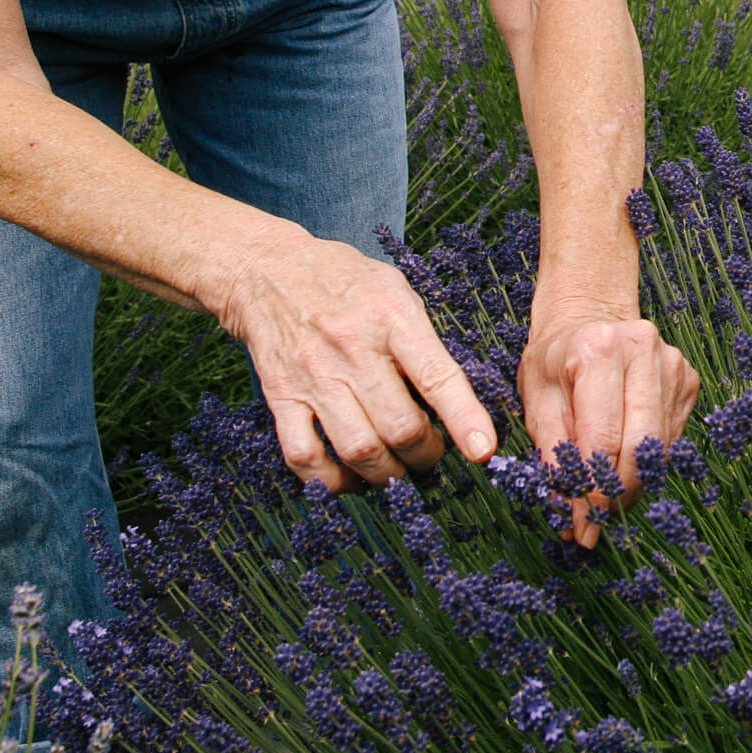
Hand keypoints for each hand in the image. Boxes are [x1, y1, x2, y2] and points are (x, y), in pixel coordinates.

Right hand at [217, 233, 498, 492]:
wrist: (267, 271)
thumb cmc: (346, 281)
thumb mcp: (396, 290)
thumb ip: (425, 340)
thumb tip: (457, 399)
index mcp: (391, 317)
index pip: (436, 376)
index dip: (464, 418)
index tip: (483, 451)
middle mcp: (352, 349)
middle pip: (399, 426)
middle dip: (426, 455)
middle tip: (432, 454)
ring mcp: (313, 376)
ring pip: (358, 449)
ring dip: (387, 474)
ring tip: (398, 470)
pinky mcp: (281, 398)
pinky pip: (304, 456)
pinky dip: (332, 481)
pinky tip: (351, 478)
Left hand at [518, 305, 701, 548]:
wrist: (591, 316)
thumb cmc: (556, 359)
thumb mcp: (536, 399)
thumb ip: (551, 453)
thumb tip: (569, 511)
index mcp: (596, 350)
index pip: (601, 438)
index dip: (592, 490)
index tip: (581, 526)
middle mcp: (641, 350)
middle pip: (640, 445)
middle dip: (618, 493)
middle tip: (597, 523)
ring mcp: (672, 363)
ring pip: (659, 446)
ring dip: (633, 484)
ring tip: (607, 501)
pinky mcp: (688, 379)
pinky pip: (671, 437)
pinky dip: (647, 462)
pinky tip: (625, 466)